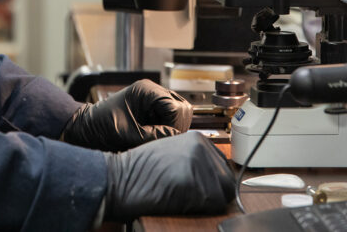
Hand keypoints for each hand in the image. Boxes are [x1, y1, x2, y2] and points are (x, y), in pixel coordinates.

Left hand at [61, 79, 191, 151]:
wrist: (85, 128)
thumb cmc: (100, 127)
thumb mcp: (128, 135)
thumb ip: (154, 137)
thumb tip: (176, 138)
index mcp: (146, 91)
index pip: (176, 108)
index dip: (173, 126)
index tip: (162, 139)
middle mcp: (153, 91)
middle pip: (182, 109)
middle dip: (174, 126)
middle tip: (158, 139)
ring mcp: (153, 100)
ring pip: (179, 114)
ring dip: (171, 128)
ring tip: (154, 137)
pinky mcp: (152, 109)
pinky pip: (170, 119)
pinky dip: (165, 129)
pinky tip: (152, 135)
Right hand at [103, 131, 233, 221]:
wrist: (119, 179)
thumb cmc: (141, 171)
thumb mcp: (172, 154)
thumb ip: (194, 160)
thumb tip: (216, 178)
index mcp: (197, 139)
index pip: (224, 168)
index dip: (214, 184)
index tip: (201, 189)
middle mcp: (201, 147)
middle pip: (227, 182)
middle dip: (212, 194)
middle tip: (188, 196)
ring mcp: (198, 164)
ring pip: (221, 195)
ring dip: (205, 202)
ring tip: (180, 196)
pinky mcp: (194, 183)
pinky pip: (212, 205)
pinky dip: (198, 209)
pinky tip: (178, 200)